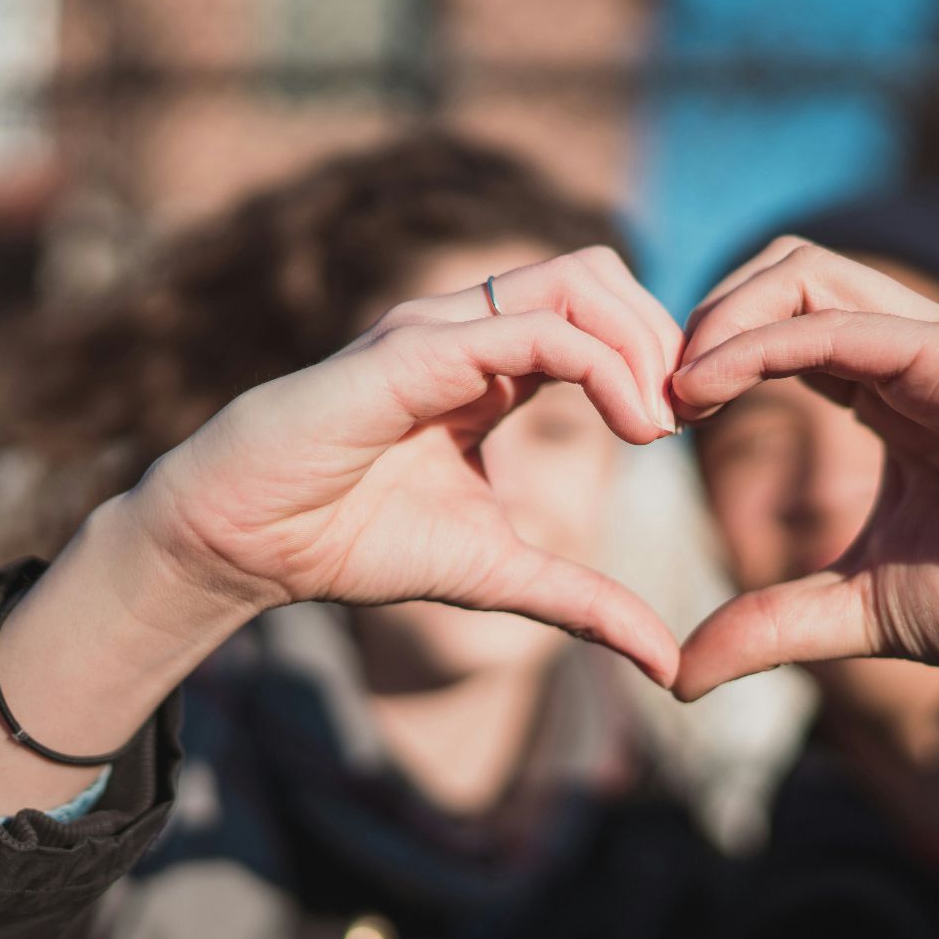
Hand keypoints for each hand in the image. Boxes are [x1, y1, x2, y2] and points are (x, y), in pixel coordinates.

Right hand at [131, 246, 684, 682]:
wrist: (245, 544)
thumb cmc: (352, 542)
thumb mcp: (498, 575)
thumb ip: (584, 603)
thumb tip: (668, 665)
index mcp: (492, 364)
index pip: (600, 313)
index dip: (659, 356)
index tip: (694, 426)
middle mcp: (470, 329)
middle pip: (601, 273)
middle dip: (664, 335)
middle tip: (691, 415)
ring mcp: (440, 329)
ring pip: (577, 280)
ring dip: (641, 342)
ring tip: (661, 422)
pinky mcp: (414, 351)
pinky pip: (533, 329)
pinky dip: (602, 365)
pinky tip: (631, 427)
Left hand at [668, 239, 938, 699]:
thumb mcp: (869, 610)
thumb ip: (776, 624)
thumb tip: (678, 672)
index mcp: (886, 393)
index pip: (774, 326)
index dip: (701, 357)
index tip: (647, 424)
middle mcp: (907, 355)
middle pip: (780, 271)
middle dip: (699, 317)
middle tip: (648, 398)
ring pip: (806, 271)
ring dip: (719, 315)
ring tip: (671, 391)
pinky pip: (847, 324)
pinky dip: (765, 340)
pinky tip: (710, 388)